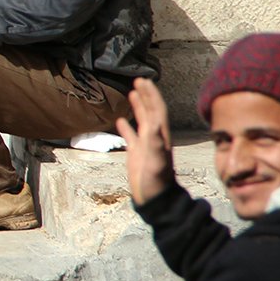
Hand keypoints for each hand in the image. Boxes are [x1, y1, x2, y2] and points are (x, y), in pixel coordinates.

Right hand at [116, 78, 176, 205]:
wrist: (154, 200)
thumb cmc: (156, 183)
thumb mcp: (156, 163)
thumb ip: (156, 144)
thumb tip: (156, 123)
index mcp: (159, 137)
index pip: (157, 110)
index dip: (151, 95)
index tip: (144, 81)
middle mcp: (154, 138)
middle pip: (150, 111)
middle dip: (146, 95)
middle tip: (138, 80)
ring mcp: (145, 146)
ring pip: (142, 121)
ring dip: (138, 107)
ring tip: (132, 93)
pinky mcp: (136, 154)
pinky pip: (131, 137)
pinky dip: (126, 127)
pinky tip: (120, 121)